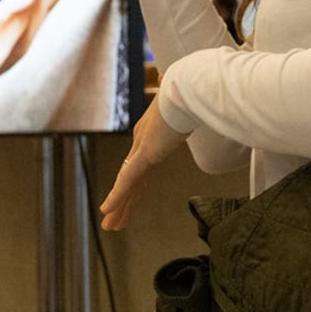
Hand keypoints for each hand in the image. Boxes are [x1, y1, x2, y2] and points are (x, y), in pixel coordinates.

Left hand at [99, 96, 188, 230]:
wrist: (188, 86)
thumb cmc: (193, 93)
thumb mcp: (191, 108)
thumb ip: (193, 111)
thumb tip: (203, 102)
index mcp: (151, 134)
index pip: (140, 168)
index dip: (134, 187)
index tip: (131, 201)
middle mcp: (142, 141)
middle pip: (131, 180)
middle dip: (123, 203)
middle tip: (113, 221)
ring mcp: (142, 146)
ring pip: (127, 184)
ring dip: (118, 207)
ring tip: (110, 225)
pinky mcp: (146, 152)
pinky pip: (128, 180)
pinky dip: (117, 196)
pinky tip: (107, 210)